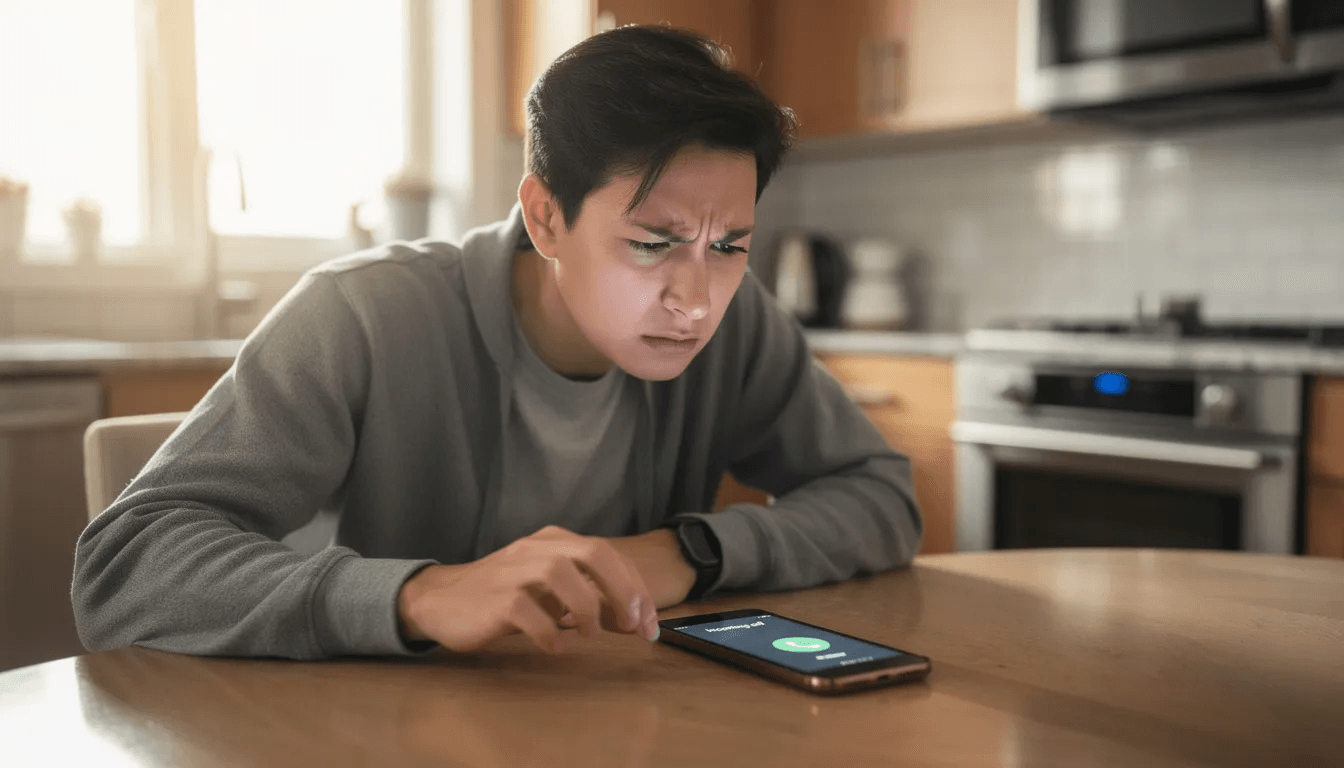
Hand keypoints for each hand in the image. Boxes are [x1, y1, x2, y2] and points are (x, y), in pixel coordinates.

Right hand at [396, 525, 660, 653]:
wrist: (440, 600)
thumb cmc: (503, 595)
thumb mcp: (548, 588)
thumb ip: (587, 595)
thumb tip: (631, 618)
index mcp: (553, 541)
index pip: (607, 553)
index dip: (635, 587)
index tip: (649, 623)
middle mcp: (535, 549)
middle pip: (592, 553)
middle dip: (622, 589)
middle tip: (633, 624)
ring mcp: (513, 573)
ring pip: (561, 574)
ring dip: (587, 606)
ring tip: (591, 634)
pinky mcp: (494, 600)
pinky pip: (528, 612)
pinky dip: (549, 632)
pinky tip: (555, 645)